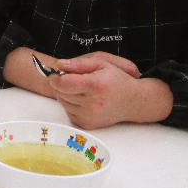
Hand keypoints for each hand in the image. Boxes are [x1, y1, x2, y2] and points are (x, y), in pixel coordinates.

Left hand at [49, 52, 172, 128]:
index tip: (56, 74)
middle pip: (61, 92)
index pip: (63, 84)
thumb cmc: (116, 80)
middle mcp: (92, 103)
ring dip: (66, 94)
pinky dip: (71, 105)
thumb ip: (78, 63)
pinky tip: (84, 100)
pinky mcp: (87, 124)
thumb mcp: (101, 63)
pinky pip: (68, 112)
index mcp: (95, 85)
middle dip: (61, 84)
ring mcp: (89, 116)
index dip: (55, 78)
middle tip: (73, 80)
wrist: (132, 102)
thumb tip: (59, 65)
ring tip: (80, 90)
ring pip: (62, 102)